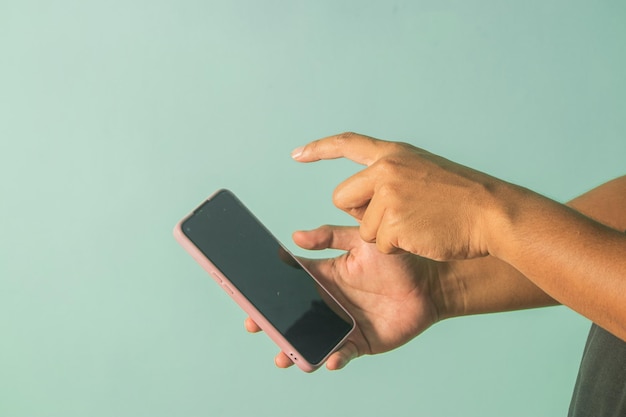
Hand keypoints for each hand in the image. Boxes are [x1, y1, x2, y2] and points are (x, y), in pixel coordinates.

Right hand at [245, 225, 443, 369]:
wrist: (429, 284)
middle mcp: (329, 302)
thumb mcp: (360, 240)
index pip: (290, 283)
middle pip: (293, 315)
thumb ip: (329, 236)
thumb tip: (296, 236)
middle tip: (255, 326)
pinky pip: (342, 353)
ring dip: (295, 349)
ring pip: (311, 339)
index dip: (268, 289)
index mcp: (325, 277)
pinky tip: (328, 360)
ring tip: (283, 356)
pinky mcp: (361, 342)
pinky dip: (333, 359)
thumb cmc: (396, 259)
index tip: (248, 296)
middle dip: (272, 324)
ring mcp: (343, 324)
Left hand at [291, 132, 504, 260]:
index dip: (320, 149)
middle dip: (358, 213)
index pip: (348, 143)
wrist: (491, 214)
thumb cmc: (462, 197)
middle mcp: (385, 171)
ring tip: (418, 224)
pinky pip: (380, 245)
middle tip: (392, 216)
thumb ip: (393, 176)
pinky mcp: (393, 224)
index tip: (297, 154)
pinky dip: (397, 248)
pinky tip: (421, 237)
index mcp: (393, 155)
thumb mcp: (424, 171)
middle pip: (341, 198)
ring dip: (384, 234)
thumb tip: (366, 192)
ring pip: (363, 228)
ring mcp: (388, 197)